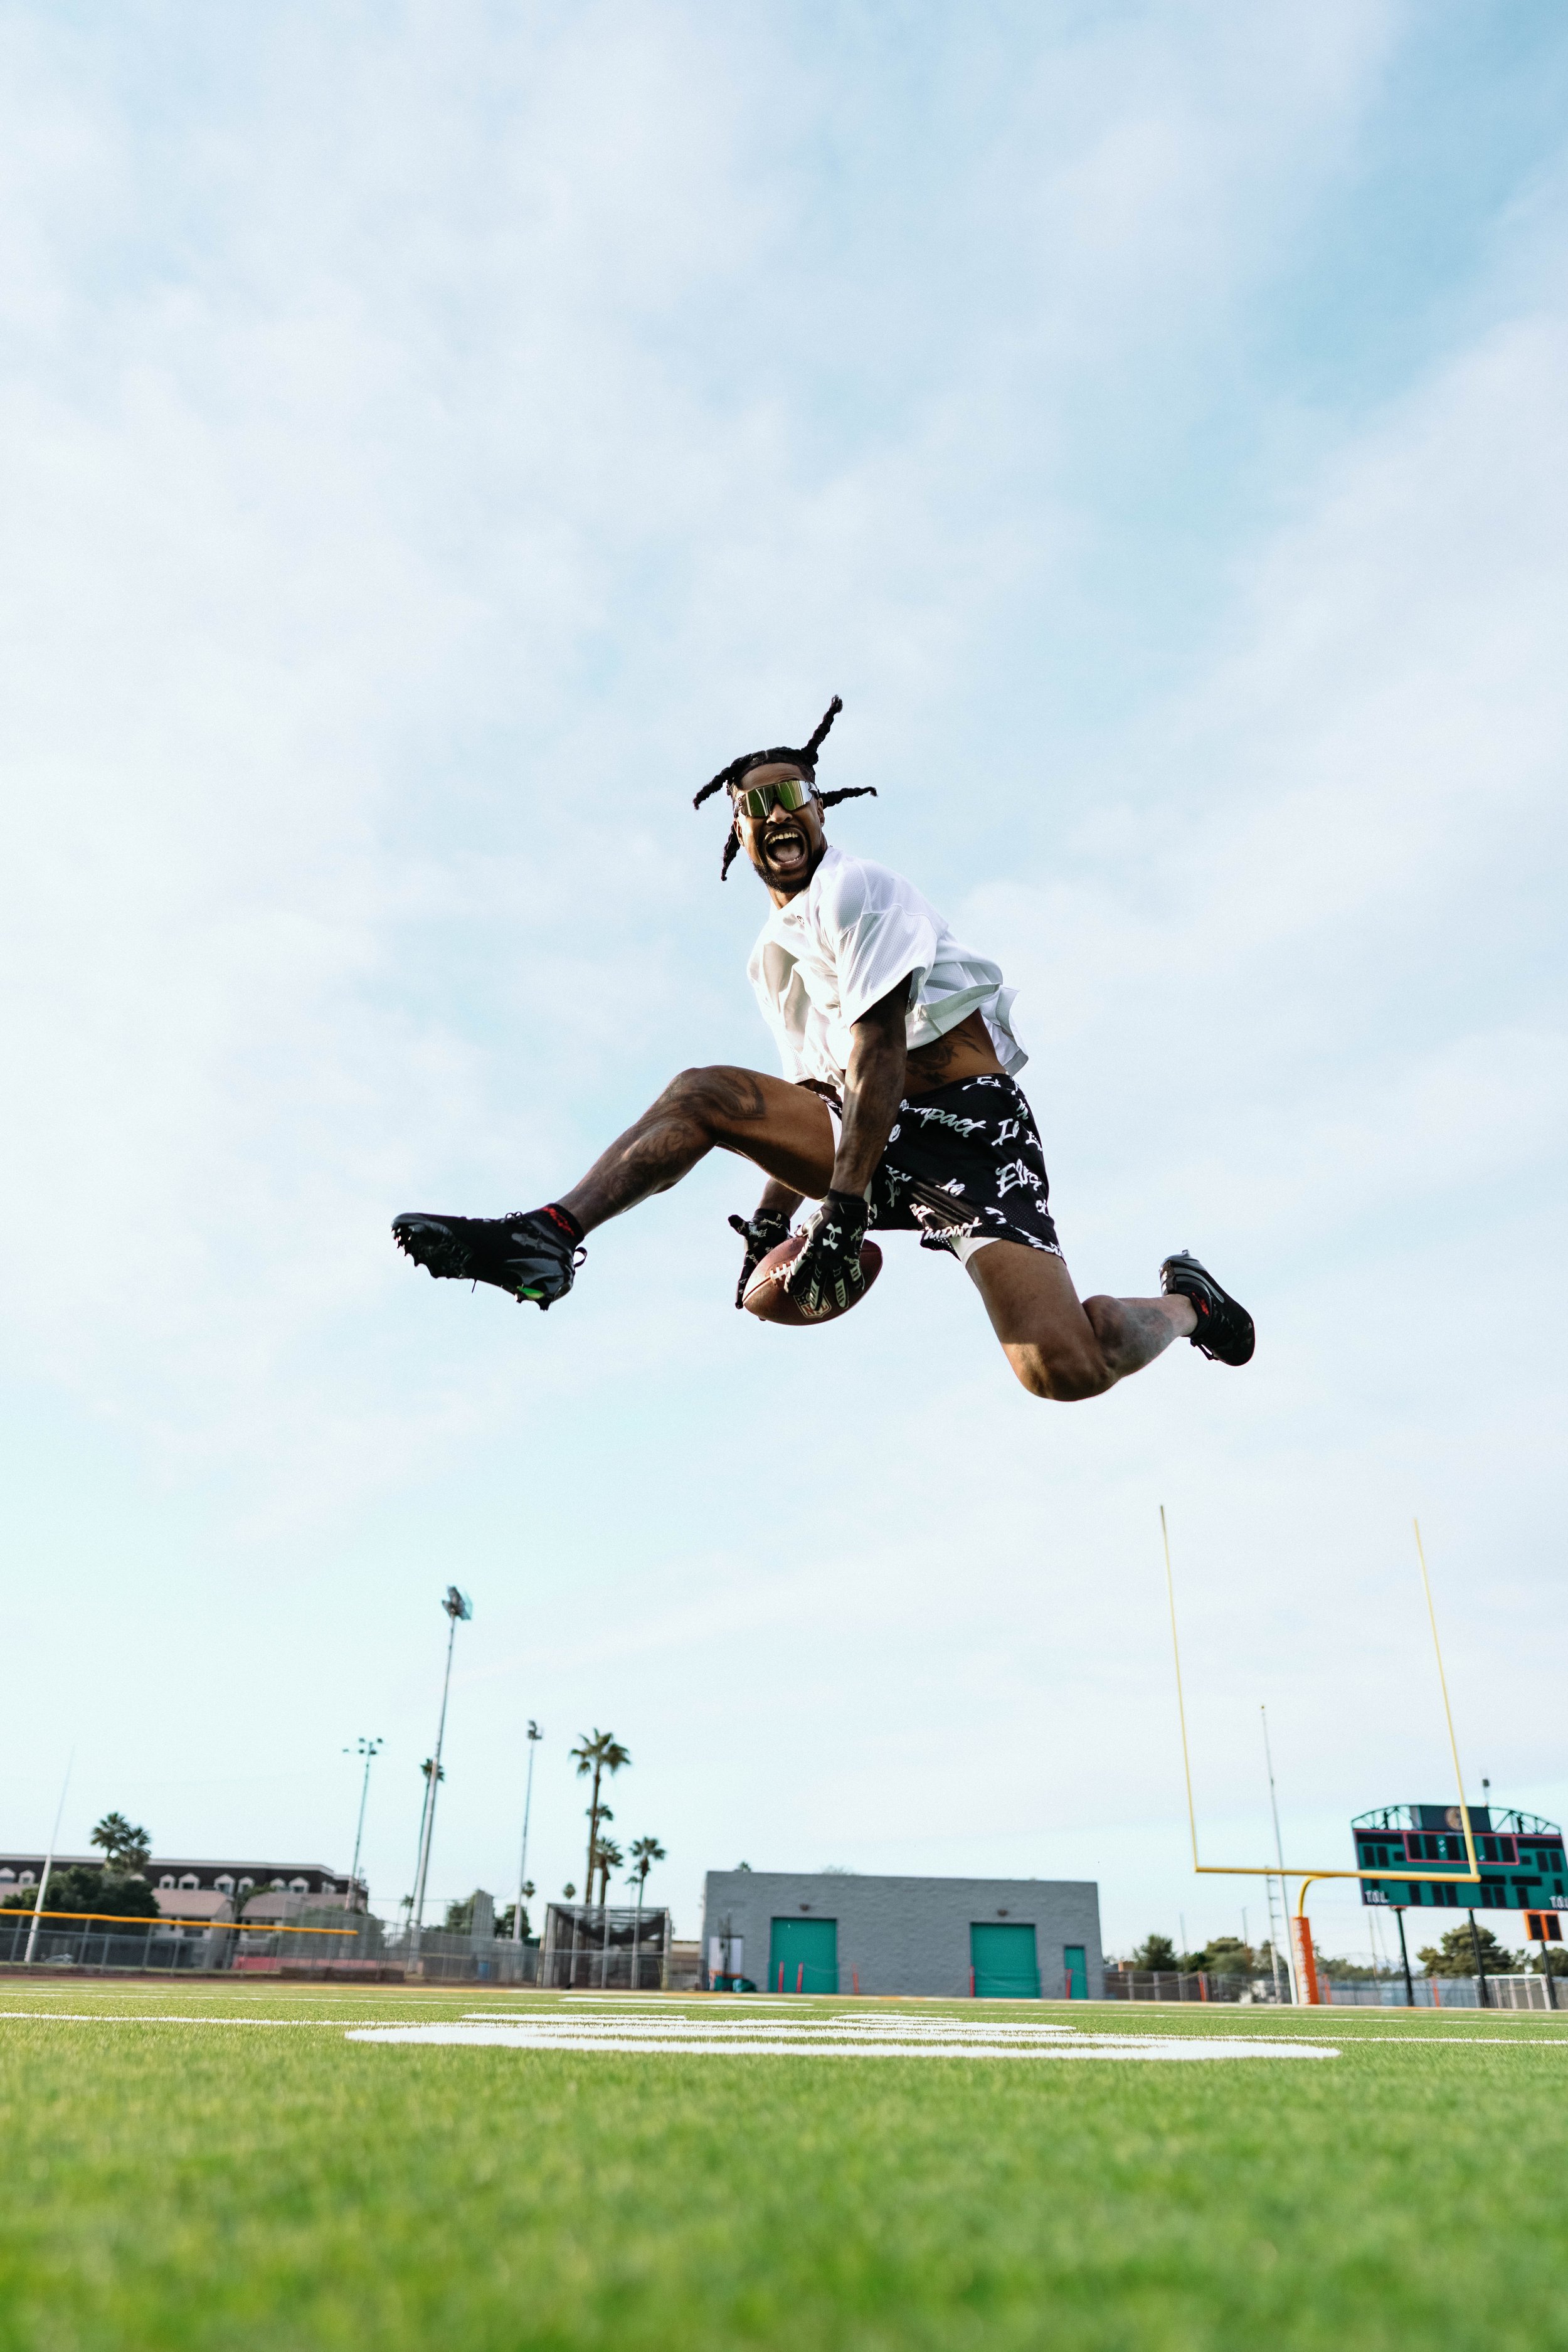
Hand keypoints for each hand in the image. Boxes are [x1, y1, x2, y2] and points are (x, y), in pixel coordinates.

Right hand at [728, 1207, 793, 1309]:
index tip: (738, 1306)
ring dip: (775, 1300)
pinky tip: (798, 1297)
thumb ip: (740, 1226)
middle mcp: (759, 1269)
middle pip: (758, 1289)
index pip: (743, 1280)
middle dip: (759, 1303)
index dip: (740, 1292)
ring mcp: (771, 1270)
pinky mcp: (782, 1267)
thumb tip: (730, 1218)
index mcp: (749, 1262)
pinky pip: (785, 1279)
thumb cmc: (757, 1227)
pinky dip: (789, 1287)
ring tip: (779, 1314)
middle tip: (761, 1317)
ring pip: (773, 1288)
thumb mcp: (750, 1228)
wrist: (770, 1225)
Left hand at [781, 1190, 869, 1317]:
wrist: (844, 1207)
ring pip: (838, 1281)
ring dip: (839, 1294)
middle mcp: (822, 1258)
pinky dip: (856, 1280)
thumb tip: (797, 1234)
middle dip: (815, 1295)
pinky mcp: (851, 1255)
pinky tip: (858, 1288)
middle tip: (813, 1307)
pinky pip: (854, 1271)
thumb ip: (803, 1233)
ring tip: (841, 1304)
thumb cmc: (825, 1213)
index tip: (789, 1291)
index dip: (792, 1281)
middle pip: (817, 1281)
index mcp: (809, 1250)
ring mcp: (838, 1258)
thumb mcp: (810, 1223)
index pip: (798, 1270)